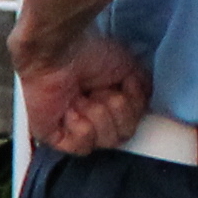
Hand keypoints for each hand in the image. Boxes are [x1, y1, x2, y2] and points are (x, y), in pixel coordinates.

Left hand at [16, 30, 150, 157]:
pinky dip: (80, 126)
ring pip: (106, 141)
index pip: (134, 121)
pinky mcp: (54, 138)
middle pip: (123, 134)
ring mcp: (73, 129)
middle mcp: (93, 117)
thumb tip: (143, 102)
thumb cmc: (87, 51)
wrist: (57, 53)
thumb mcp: (128, 64)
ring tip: (80, 96)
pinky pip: (83, 146)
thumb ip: (142, 88)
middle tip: (98, 90)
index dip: (134, 107)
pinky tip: (68, 109)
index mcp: (109, 102)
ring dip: (97, 114)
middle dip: (117, 108)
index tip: (126, 85)